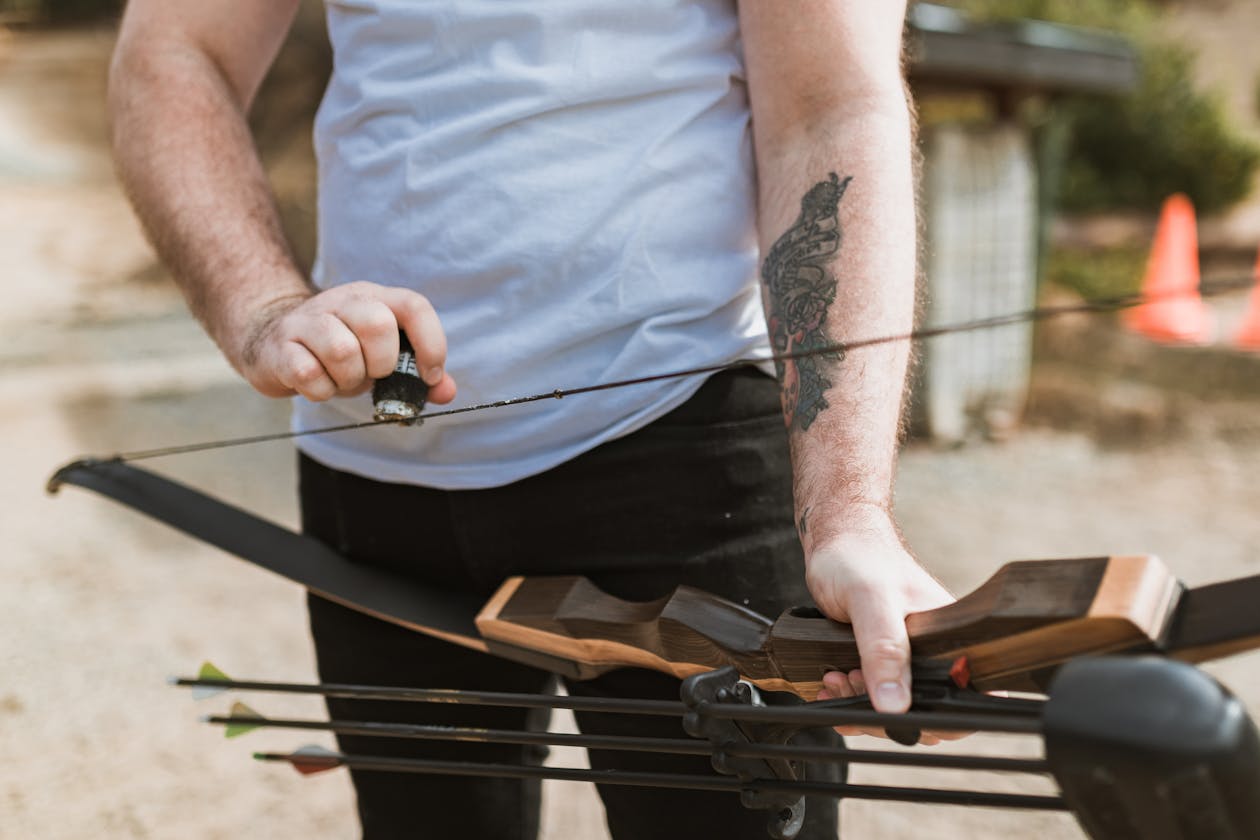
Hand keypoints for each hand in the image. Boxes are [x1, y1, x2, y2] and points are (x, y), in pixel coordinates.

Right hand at [233, 282, 456, 403]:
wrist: (271, 340)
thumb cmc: (339, 351)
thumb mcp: (380, 356)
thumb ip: (415, 373)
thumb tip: (446, 392)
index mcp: (375, 298)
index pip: (414, 306)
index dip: (431, 343)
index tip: (430, 375)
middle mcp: (342, 300)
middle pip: (377, 324)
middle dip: (381, 364)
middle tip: (371, 374)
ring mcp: (308, 320)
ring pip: (342, 350)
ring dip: (349, 380)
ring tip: (343, 379)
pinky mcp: (281, 345)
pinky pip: (309, 374)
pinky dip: (321, 391)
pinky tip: (318, 385)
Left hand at [804, 511, 963, 744]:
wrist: (834, 542)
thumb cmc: (858, 558)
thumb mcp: (871, 601)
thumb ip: (885, 649)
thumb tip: (894, 704)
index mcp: (952, 637)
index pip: (970, 695)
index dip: (942, 718)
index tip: (900, 718)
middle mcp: (935, 651)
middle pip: (926, 710)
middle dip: (885, 713)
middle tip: (851, 684)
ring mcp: (908, 657)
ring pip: (896, 708)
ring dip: (860, 705)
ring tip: (836, 679)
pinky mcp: (882, 660)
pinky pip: (873, 695)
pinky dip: (849, 698)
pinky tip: (832, 682)